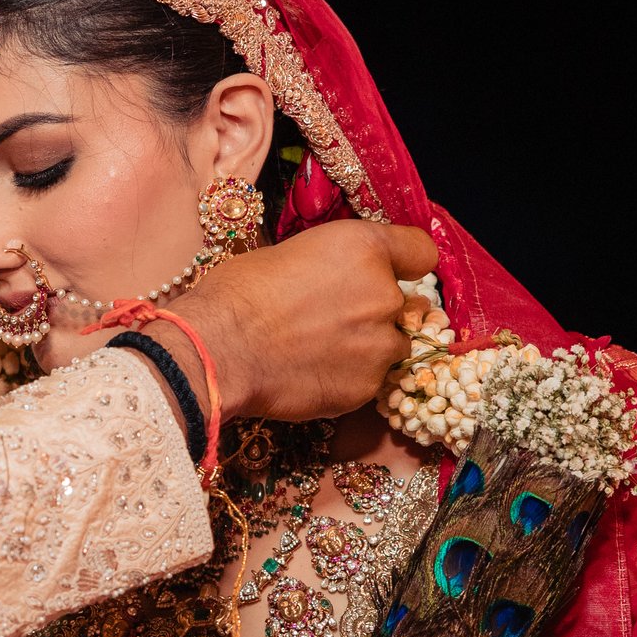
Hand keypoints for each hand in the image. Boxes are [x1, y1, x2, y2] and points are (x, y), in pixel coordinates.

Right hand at [165, 221, 439, 421]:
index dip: (405, 262)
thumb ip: (331, 266)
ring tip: (318, 351)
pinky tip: (310, 373)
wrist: (216, 351)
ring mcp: (380, 345)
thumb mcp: (288, 254)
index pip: (420, 251)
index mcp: (365, 249)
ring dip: (366, 347)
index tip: (396, 271)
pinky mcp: (367, 387)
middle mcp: (385, 294)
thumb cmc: (236, 296)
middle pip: (403, 303)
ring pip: (390, 346)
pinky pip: (369, 380)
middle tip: (329, 319)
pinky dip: (348, 378)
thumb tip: (335, 278)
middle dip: (373, 310)